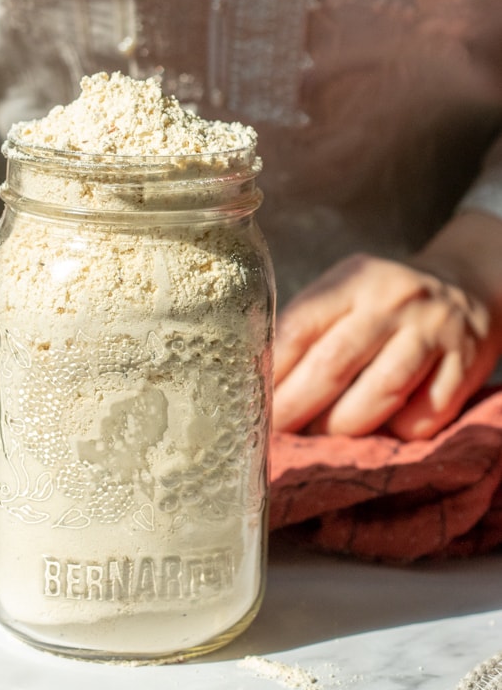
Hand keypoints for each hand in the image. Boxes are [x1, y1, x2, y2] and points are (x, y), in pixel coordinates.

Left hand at [271, 211, 501, 439]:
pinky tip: (377, 435)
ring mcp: (433, 333)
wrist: (465, 283)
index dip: (274, 370)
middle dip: (297, 406)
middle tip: (274, 432)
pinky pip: (425, 415)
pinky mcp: (465, 366)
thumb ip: (312, 323)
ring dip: (342, 427)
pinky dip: (396, 433)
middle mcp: (394, 302)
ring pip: (381, 392)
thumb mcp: (348, 289)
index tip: (252, 399)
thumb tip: (263, 380)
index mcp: (355, 280)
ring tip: (318, 439)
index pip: (302, 325)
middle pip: (335, 363)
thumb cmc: (386, 298)